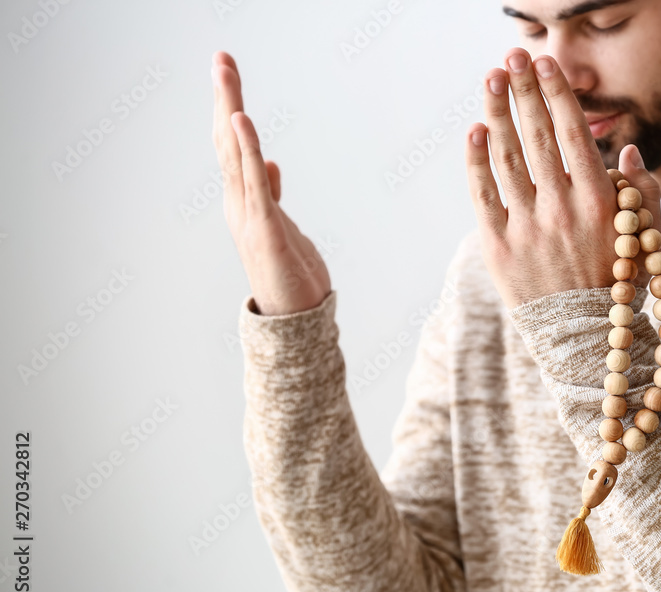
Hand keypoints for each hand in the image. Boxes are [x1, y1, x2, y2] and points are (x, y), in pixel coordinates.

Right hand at [211, 51, 330, 315]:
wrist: (297, 321)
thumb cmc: (290, 274)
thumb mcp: (282, 225)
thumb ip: (270, 193)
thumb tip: (268, 162)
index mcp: (245, 201)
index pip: (232, 145)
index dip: (229, 106)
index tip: (227, 70)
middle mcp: (240, 204)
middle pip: (228, 142)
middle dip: (225, 98)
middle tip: (221, 58)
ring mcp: (249, 217)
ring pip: (235, 156)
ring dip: (231, 112)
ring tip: (226, 75)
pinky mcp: (266, 231)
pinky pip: (255, 184)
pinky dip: (247, 151)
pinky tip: (242, 122)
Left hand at [464, 47, 660, 309]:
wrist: (587, 343)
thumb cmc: (620, 286)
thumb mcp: (645, 238)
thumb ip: (643, 191)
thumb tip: (626, 151)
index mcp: (600, 200)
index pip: (574, 132)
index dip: (558, 94)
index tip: (547, 65)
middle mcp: (562, 207)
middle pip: (538, 134)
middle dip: (524, 89)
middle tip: (514, 56)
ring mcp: (527, 226)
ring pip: (507, 155)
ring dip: (497, 111)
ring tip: (491, 79)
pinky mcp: (499, 247)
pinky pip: (483, 195)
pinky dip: (477, 160)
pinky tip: (475, 131)